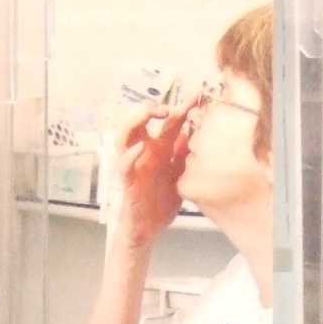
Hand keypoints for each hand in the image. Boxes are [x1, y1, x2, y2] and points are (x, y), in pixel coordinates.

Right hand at [107, 98, 190, 249]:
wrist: (149, 228)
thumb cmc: (161, 200)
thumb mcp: (180, 172)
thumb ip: (185, 153)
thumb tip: (197, 131)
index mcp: (159, 149)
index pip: (168, 122)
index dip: (182, 106)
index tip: (197, 95)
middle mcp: (145, 153)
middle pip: (142, 121)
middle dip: (155, 107)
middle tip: (172, 105)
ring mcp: (134, 165)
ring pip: (125, 135)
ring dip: (136, 120)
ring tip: (152, 114)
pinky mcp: (128, 181)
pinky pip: (124, 165)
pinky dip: (131, 155)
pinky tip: (141, 148)